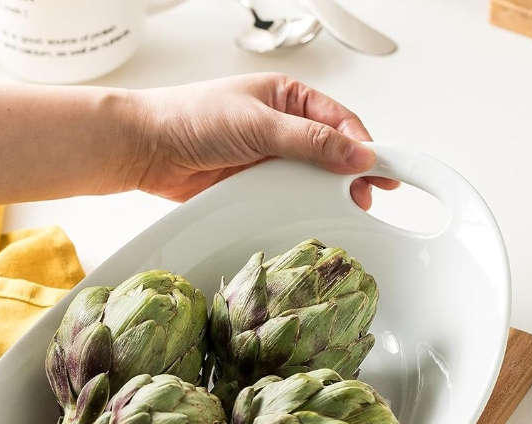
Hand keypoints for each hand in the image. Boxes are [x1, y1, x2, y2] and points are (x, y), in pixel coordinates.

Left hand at [132, 73, 396, 208]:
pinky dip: (300, 206)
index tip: (382, 168)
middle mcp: (282, 127)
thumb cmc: (193, 118)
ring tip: (344, 209)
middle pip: (331, 152)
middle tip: (365, 196)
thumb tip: (356, 152)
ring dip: (326, 193)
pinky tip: (311, 216)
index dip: (364, 144)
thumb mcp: (259, 124)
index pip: (339, 121)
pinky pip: (286, 197)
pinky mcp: (254, 186)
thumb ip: (310, 141)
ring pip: (310, 178)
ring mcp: (268, 158)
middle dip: (350, 173)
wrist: (149, 148)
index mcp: (289, 98)